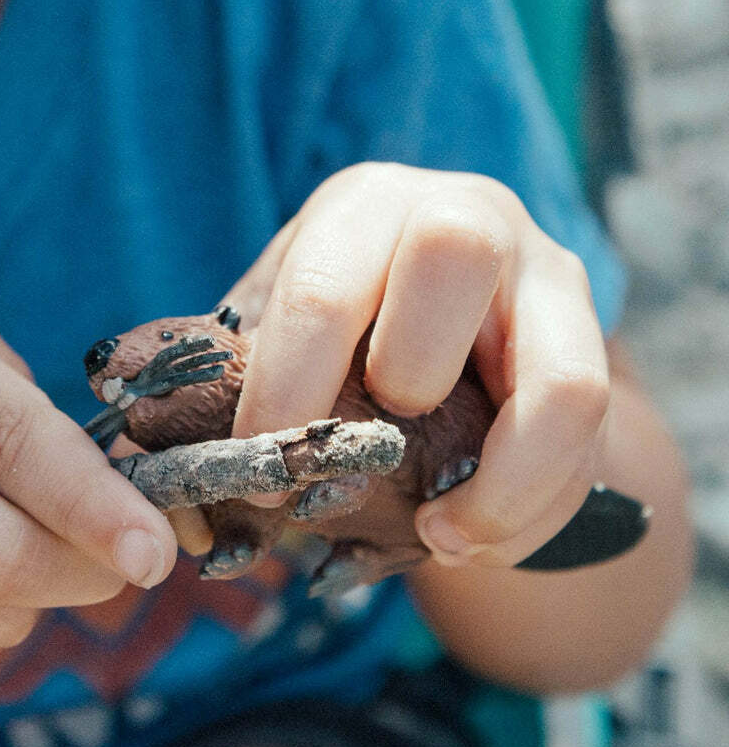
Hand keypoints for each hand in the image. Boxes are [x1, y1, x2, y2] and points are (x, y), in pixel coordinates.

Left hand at [224, 163, 610, 567]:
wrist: (439, 320)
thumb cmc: (338, 327)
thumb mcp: (278, 326)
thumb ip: (228, 375)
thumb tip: (156, 461)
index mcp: (361, 208)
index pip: (325, 285)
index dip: (288, 392)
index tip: (263, 475)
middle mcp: (462, 215)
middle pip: (454, 256)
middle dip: (404, 378)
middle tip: (356, 460)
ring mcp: (542, 274)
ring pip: (561, 374)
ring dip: (498, 482)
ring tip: (440, 539)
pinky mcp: (588, 340)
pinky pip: (590, 436)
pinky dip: (531, 507)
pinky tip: (471, 538)